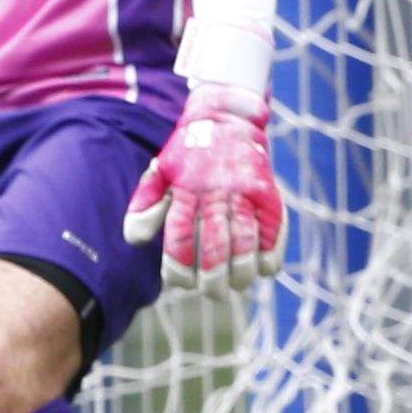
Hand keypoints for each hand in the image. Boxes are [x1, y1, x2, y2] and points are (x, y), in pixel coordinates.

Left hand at [128, 84, 283, 283]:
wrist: (226, 119)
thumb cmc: (187, 158)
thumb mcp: (159, 174)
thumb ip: (144, 207)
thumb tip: (136, 241)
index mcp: (184, 190)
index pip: (179, 237)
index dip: (179, 266)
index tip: (180, 282)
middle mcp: (215, 192)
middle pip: (215, 245)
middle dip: (213, 278)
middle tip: (212, 293)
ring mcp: (245, 193)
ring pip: (246, 241)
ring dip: (243, 271)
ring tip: (237, 285)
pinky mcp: (270, 193)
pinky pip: (275, 229)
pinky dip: (272, 252)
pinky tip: (265, 269)